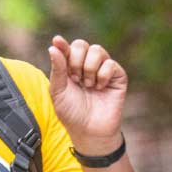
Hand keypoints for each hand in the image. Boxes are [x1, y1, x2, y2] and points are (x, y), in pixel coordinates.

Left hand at [46, 35, 128, 154]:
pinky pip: (110, 64)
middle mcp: (87, 65)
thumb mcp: (58, 91)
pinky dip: (102, 75)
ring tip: (87, 84)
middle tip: (75, 78)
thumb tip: (54, 46)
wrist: (89, 130)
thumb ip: (57, 69)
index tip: (57, 41)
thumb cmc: (71, 113)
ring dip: (89, 68)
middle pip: (82, 44)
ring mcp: (103, 69)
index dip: (62, 44)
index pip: (67, 48)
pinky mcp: (118, 76)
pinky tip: (100, 88)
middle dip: (75, 60)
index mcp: (70, 67)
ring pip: (97, 50)